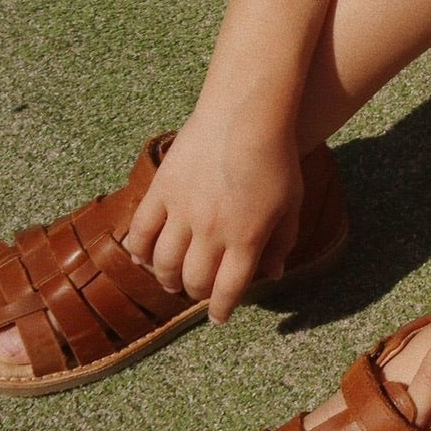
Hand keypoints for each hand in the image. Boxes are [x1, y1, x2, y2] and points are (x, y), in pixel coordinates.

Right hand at [123, 120, 302, 322]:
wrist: (246, 113)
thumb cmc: (277, 157)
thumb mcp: (292, 203)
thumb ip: (283, 241)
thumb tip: (275, 275)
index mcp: (247, 237)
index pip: (228, 290)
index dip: (221, 309)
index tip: (218, 317)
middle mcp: (212, 230)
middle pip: (194, 280)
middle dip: (196, 293)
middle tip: (198, 292)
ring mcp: (182, 210)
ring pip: (163, 262)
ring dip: (166, 277)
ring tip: (171, 279)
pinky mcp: (161, 190)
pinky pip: (141, 231)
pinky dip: (138, 250)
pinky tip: (143, 257)